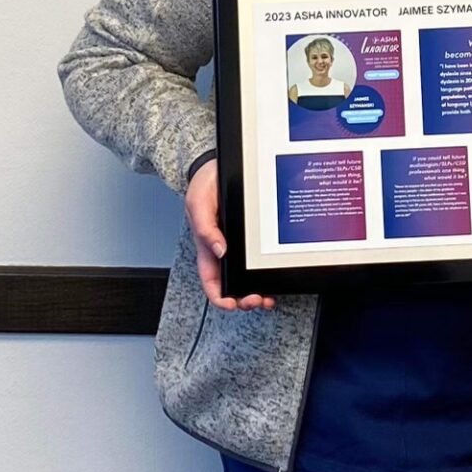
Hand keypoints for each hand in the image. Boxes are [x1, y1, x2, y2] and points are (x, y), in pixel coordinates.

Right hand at [184, 158, 275, 311]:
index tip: (232, 303)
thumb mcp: (198, 202)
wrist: (216, 167)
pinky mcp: (248, 237)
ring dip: (256, 290)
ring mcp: (236, 244)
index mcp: (207, 247)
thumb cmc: (204, 184)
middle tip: (256, 299)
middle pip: (230, 285)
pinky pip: (256, 259)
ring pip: (245, 276)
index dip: (219, 298)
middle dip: (243, 299)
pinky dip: (265, 272)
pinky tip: (272, 274)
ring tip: (267, 296)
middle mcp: (222, 249)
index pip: (210, 281)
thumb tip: (219, 250)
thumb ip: (205, 227)